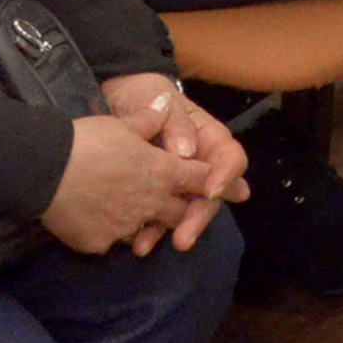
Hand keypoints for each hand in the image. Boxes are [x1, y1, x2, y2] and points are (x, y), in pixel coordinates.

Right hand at [42, 108, 234, 256]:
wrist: (43, 169)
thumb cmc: (88, 140)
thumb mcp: (123, 122)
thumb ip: (150, 118)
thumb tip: (164, 102)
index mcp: (163, 171)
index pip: (201, 179)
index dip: (214, 182)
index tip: (220, 189)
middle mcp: (152, 202)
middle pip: (180, 212)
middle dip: (182, 210)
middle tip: (178, 209)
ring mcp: (126, 226)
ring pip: (146, 229)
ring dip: (145, 224)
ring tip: (135, 218)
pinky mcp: (99, 243)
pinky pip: (112, 241)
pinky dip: (111, 233)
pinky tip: (101, 223)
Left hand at [99, 74, 247, 253]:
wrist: (112, 99)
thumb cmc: (144, 95)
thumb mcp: (161, 101)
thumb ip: (177, 124)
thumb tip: (187, 152)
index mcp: (208, 139)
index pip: (230, 160)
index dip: (226, 177)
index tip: (210, 191)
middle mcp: (198, 164)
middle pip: (210, 195)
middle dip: (197, 217)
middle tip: (183, 238)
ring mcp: (176, 181)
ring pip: (183, 210)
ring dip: (168, 230)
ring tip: (146, 247)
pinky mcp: (152, 192)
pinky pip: (156, 214)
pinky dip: (146, 229)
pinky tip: (134, 242)